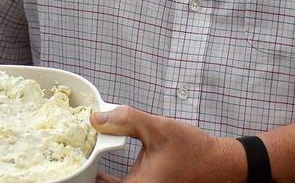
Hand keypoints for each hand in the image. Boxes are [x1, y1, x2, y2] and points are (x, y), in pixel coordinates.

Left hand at [90, 106, 245, 182]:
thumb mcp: (158, 129)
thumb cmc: (195, 151)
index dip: (86, 174)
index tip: (76, 158)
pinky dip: (108, 177)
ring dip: (97, 174)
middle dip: (88, 173)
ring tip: (84, 156)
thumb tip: (96, 118)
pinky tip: (100, 164)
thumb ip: (126, 120)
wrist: (219, 163)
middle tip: (75, 156)